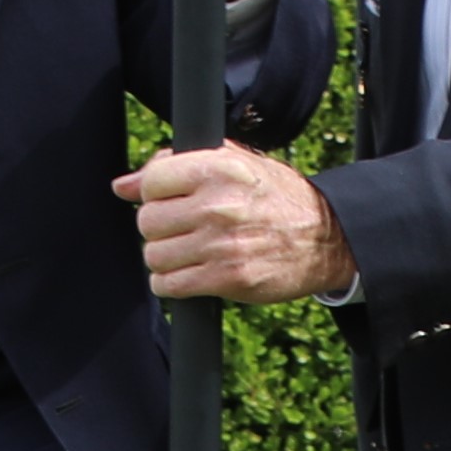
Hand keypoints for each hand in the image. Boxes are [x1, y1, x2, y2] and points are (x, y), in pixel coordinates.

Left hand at [116, 143, 355, 304]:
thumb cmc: (276, 198)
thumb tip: (123, 186)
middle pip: (148, 221)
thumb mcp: (234, 164)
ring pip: (155, 255)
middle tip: (182, 231)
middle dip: (160, 229)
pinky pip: (170, 285)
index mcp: (219, 168)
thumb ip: (176, 167)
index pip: (152, 183)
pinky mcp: (228, 278)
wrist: (327, 238)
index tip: (172, 202)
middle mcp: (219, 204)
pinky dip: (171, 284)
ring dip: (164, 258)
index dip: (156, 195)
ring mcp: (222, 244)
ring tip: (187, 253)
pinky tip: (188, 275)